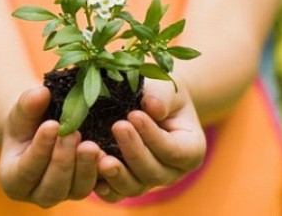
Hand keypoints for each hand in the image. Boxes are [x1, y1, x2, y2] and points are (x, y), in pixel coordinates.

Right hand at [0, 87, 101, 207]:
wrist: (42, 128)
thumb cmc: (27, 121)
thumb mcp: (22, 111)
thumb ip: (28, 104)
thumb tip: (41, 94)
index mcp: (13, 180)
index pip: (26, 170)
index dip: (40, 149)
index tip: (52, 126)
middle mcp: (38, 194)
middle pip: (52, 187)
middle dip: (64, 160)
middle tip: (74, 134)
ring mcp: (64, 194)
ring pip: (77, 190)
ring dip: (86, 168)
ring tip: (91, 145)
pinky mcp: (84, 188)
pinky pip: (97, 186)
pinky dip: (103, 172)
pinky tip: (108, 154)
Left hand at [94, 80, 206, 202]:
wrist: (146, 103)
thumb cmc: (160, 94)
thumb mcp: (167, 89)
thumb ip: (162, 96)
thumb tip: (152, 105)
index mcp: (190, 150)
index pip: (174, 150)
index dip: (154, 136)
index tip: (134, 115)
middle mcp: (170, 172)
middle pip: (154, 173)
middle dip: (134, 151)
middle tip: (117, 127)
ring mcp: (146, 181)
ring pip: (133, 187)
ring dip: (116, 174)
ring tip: (101, 156)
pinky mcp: (124, 184)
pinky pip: (114, 193)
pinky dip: (103, 186)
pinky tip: (91, 172)